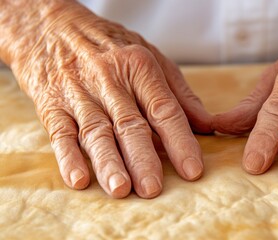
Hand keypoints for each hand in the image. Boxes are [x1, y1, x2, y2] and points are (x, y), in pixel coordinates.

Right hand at [1, 1, 211, 197]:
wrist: (52, 27)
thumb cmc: (110, 46)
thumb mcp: (150, 57)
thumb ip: (179, 93)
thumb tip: (206, 125)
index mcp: (139, 66)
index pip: (164, 110)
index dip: (180, 142)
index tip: (192, 170)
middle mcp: (110, 80)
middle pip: (130, 125)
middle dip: (143, 159)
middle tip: (153, 189)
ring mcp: (79, 93)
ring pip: (97, 132)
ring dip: (109, 163)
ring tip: (120, 189)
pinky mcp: (52, 104)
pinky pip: (61, 133)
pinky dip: (69, 157)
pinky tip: (79, 179)